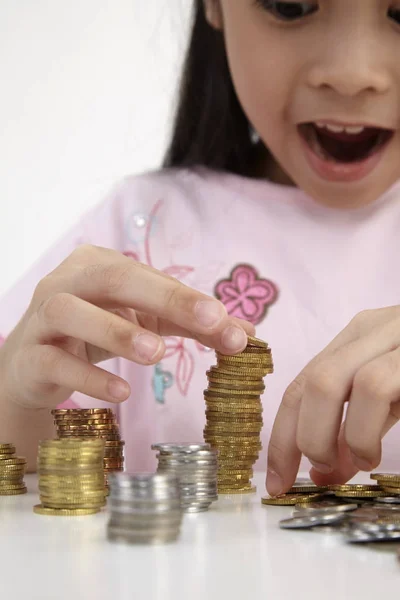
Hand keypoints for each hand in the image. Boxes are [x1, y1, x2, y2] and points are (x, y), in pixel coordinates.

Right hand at [1, 245, 253, 409]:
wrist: (33, 365)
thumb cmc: (92, 334)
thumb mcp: (142, 322)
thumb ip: (187, 324)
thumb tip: (245, 334)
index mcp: (97, 264)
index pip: (149, 276)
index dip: (190, 299)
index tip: (231, 325)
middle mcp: (66, 281)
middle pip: (112, 278)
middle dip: (165, 298)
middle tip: (210, 323)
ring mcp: (40, 317)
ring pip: (71, 311)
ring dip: (118, 332)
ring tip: (156, 355)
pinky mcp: (28, 356)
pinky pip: (55, 361)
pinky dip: (89, 377)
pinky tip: (121, 394)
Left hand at [266, 306, 399, 495]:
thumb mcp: (392, 399)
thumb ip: (355, 426)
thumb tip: (322, 468)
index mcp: (357, 339)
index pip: (300, 384)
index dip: (281, 437)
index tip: (275, 481)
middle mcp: (373, 330)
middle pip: (309, 382)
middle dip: (299, 439)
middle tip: (317, 474)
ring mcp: (397, 336)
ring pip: (333, 382)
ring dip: (336, 436)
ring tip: (360, 461)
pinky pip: (377, 386)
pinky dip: (365, 429)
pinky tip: (376, 452)